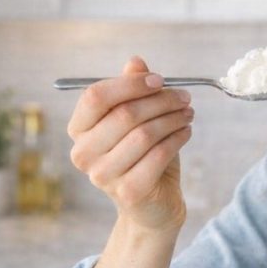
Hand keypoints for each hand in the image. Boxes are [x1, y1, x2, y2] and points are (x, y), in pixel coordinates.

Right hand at [67, 56, 193, 230]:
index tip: (160, 80)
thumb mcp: (137, 120)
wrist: (152, 205)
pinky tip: (186, 132)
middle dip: (161, 101)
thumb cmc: (143, 156)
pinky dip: (177, 138)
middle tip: (184, 98)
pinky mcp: (129, 191)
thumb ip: (131, 91)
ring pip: (145, 134)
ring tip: (188, 114)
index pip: (96, 96)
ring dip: (173, 119)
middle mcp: (83, 154)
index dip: (130, 84)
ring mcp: (103, 176)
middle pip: (124, 114)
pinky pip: (159, 155)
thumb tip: (135, 62)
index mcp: (78, 130)